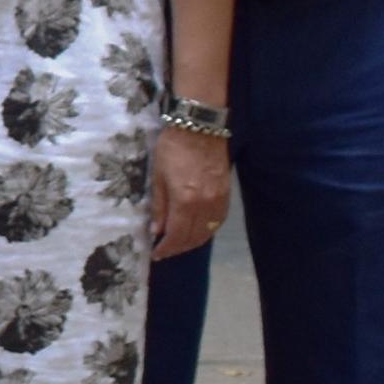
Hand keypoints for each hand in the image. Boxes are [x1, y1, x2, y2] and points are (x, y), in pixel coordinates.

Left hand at [150, 125, 232, 256]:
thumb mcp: (158, 176)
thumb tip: (157, 230)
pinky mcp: (227, 195)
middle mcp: (205, 205)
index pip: (177, 235)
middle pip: (194, 237)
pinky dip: (207, 231)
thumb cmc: (172, 149)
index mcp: (185, 201)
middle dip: (178, 248)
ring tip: (179, 244)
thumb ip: (159, 206)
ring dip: (193, 242)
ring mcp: (219, 201)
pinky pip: (218, 222)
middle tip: (165, 251)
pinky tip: (197, 231)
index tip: (156, 254)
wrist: (200, 129)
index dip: (166, 248)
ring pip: (208, 232)